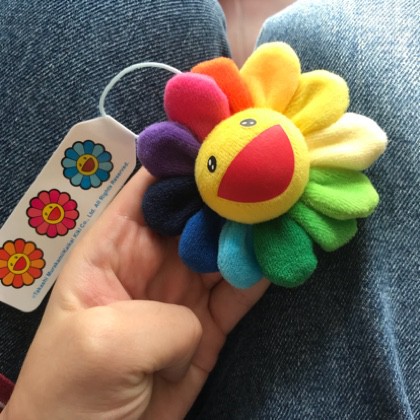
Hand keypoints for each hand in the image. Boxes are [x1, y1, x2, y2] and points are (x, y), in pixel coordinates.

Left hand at [2, 168, 268, 419]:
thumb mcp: (103, 345)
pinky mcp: (209, 325)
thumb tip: (199, 318)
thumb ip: (159, 318)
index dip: (186, 161)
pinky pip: (240, 290)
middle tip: (271, 168)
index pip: (151, 187)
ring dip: (254, 228)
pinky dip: (263, 271)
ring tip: (288, 203)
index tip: (226, 138)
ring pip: (224, 248)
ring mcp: (183, 292)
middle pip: (197, 212)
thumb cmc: (73, 395)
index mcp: (113, 247)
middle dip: (231, 190)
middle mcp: (151, 260)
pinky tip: (284, 250)